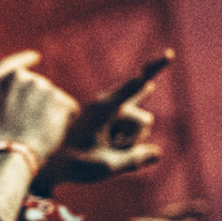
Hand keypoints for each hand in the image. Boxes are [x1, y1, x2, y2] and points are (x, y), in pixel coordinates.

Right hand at [0, 50, 77, 164]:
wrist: (11, 153)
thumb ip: (4, 97)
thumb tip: (17, 96)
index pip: (13, 65)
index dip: (25, 60)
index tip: (36, 57)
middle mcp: (21, 78)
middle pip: (38, 87)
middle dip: (38, 104)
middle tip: (30, 127)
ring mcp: (42, 87)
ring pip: (54, 100)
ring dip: (51, 114)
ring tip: (38, 133)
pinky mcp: (60, 99)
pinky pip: (69, 109)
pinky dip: (65, 121)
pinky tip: (51, 134)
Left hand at [33, 52, 167, 188]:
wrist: (53, 162)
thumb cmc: (75, 163)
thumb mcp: (106, 166)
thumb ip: (134, 160)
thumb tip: (158, 153)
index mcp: (103, 109)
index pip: (134, 86)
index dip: (153, 69)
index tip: (169, 53)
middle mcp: (109, 103)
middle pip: (144, 120)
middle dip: (135, 139)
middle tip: (108, 150)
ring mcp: (112, 108)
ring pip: (141, 124)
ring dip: (128, 141)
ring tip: (103, 147)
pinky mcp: (113, 114)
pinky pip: (134, 126)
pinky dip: (126, 140)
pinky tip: (108, 144)